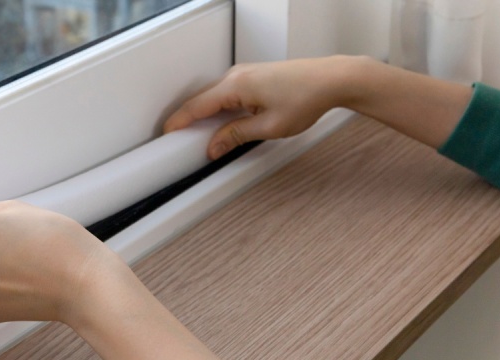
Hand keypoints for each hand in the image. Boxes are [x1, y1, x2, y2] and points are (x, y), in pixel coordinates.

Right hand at [164, 56, 363, 158]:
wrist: (332, 79)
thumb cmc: (307, 98)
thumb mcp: (269, 127)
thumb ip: (237, 136)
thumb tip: (214, 146)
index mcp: (236, 86)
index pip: (196, 106)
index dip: (179, 121)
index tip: (167, 134)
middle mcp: (236, 75)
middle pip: (202, 100)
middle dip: (189, 120)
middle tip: (179, 141)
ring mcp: (245, 73)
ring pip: (214, 96)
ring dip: (205, 114)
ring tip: (200, 135)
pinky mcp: (254, 76)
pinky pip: (227, 92)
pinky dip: (219, 107)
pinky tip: (223, 122)